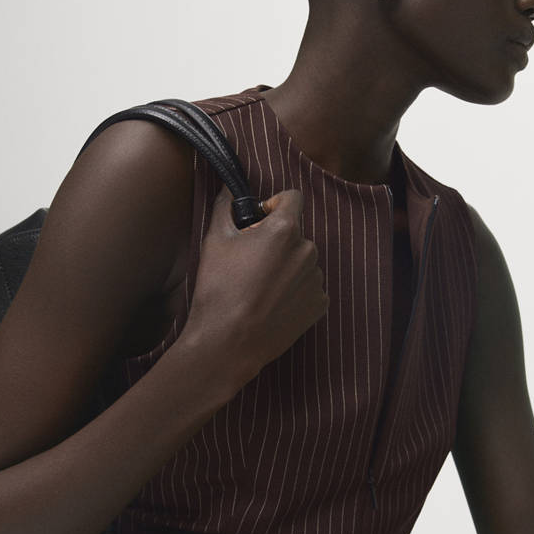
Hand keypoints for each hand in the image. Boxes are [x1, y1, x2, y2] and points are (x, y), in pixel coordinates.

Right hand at [183, 185, 328, 383]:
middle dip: (276, 241)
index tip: (259, 220)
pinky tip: (272, 304)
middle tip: (250, 262)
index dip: (274, 205)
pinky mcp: (319, 305)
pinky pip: (309, 288)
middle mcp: (308, 251)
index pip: (293, 198)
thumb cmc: (219, 290)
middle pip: (295, 233)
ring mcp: (316, 280)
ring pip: (302, 261)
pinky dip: (294, 291)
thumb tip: (229, 190)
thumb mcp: (215, 241)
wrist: (229, 343)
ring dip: (286, 267)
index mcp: (285, 230)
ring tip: (259, 288)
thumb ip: (225, 207)